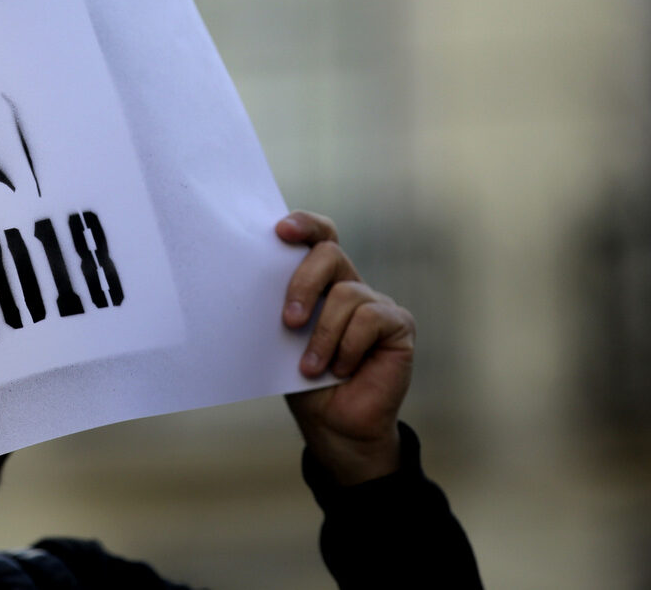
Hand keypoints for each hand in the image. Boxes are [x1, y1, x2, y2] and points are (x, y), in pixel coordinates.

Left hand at [276, 212, 415, 484]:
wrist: (333, 425)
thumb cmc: (303, 381)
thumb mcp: (283, 339)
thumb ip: (280, 307)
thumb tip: (251, 280)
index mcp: (320, 282)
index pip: (318, 237)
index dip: (304, 225)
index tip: (280, 231)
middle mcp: (350, 285)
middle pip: (330, 254)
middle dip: (303, 283)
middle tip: (288, 321)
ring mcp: (377, 304)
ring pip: (346, 294)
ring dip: (323, 335)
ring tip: (310, 368)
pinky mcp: (399, 325)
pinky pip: (370, 319)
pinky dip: (348, 347)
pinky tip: (341, 370)